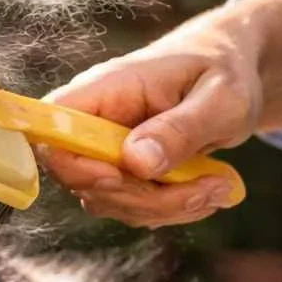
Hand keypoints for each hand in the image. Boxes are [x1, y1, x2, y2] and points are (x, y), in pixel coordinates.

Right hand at [41, 0, 281, 227]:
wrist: (230, 72)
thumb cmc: (224, 71)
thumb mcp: (220, 97)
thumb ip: (180, 129)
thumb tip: (136, 162)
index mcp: (104, 90)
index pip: (51, 129)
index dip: (71, 164)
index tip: (120, 177)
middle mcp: (93, 122)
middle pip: (81, 179)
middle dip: (143, 197)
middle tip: (209, 187)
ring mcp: (103, 151)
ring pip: (108, 201)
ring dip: (164, 207)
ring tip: (219, 186)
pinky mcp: (120, 173)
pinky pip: (130, 207)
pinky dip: (170, 210)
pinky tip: (207, 190)